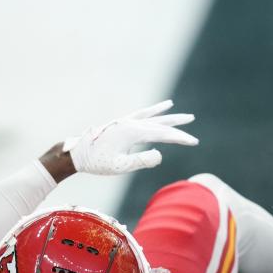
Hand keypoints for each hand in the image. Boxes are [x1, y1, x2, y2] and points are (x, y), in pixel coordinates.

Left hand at [63, 100, 197, 175]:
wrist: (77, 153)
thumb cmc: (97, 162)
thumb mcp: (119, 167)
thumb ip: (141, 161)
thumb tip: (160, 154)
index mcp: (132, 133)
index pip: (162, 134)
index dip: (179, 138)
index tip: (193, 141)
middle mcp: (131, 124)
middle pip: (161, 124)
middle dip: (178, 127)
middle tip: (194, 127)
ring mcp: (127, 122)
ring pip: (154, 118)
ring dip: (170, 117)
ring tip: (186, 116)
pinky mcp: (123, 124)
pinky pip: (143, 115)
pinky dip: (155, 111)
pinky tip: (164, 106)